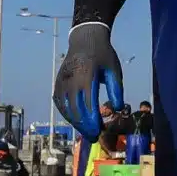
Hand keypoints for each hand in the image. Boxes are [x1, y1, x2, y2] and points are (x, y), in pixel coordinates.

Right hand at [54, 24, 124, 139]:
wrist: (85, 39)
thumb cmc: (103, 55)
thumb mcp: (114, 70)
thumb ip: (116, 90)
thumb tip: (118, 109)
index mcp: (87, 75)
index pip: (88, 104)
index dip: (93, 121)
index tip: (99, 131)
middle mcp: (71, 79)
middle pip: (75, 109)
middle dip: (84, 126)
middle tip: (94, 137)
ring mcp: (62, 80)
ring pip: (65, 108)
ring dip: (75, 122)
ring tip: (86, 131)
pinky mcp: (58, 82)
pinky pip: (59, 102)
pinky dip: (66, 113)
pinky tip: (75, 120)